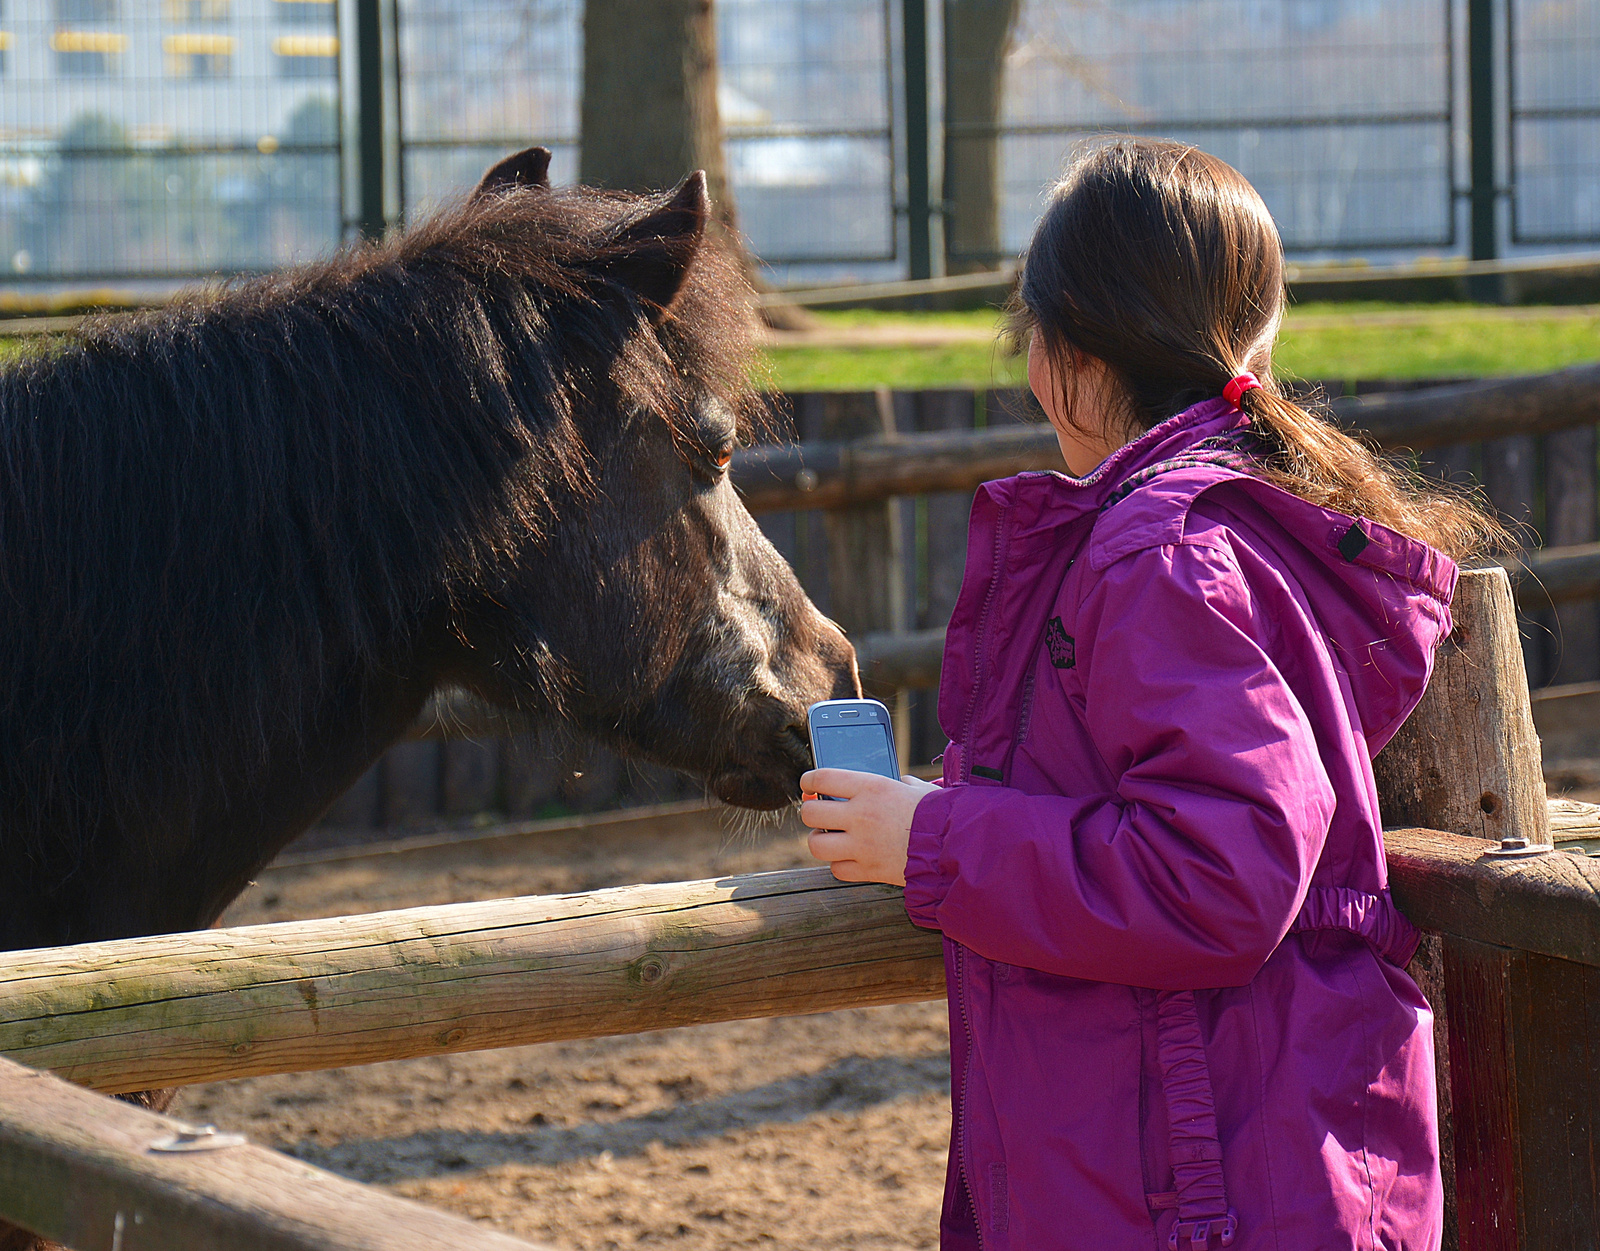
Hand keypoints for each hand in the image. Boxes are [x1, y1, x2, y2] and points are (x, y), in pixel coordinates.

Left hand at [799, 769, 938, 885]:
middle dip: (811, 813)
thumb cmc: (939, 814)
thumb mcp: (917, 788)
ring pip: (816, 844)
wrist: (956, 847)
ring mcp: (862, 845)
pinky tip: (851, 857)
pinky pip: (837, 869)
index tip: (808, 784)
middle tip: (820, 815)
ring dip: (821, 841)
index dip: (808, 780)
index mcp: (871, 787)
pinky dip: (840, 865)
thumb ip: (899, 784)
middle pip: (810, 813)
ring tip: (832, 838)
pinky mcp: (869, 870)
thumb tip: (898, 782)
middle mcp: (861, 814)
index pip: (821, 777)